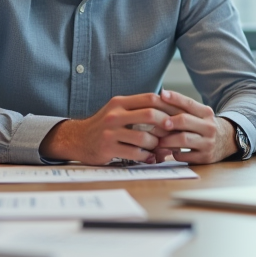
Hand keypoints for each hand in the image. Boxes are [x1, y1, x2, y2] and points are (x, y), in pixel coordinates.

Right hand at [39, 94, 174, 164]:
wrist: (77, 139)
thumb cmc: (104, 126)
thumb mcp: (118, 111)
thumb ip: (138, 109)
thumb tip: (168, 112)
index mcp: (120, 102)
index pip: (150, 98)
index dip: (167, 105)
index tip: (178, 114)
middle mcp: (115, 114)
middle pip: (150, 114)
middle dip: (166, 125)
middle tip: (173, 133)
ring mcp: (110, 132)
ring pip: (144, 137)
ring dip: (156, 145)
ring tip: (159, 148)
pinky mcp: (107, 148)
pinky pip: (134, 153)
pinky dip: (146, 157)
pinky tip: (149, 158)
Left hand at [155, 89, 237, 163]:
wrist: (226, 141)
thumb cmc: (204, 125)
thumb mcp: (199, 114)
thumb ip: (182, 106)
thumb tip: (161, 94)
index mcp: (206, 113)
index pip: (189, 103)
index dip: (174, 98)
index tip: (161, 95)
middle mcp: (209, 127)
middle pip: (184, 120)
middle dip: (167, 121)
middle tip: (154, 124)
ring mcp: (208, 143)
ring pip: (183, 139)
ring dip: (166, 140)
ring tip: (157, 140)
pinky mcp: (205, 157)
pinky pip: (184, 155)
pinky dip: (174, 153)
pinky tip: (169, 151)